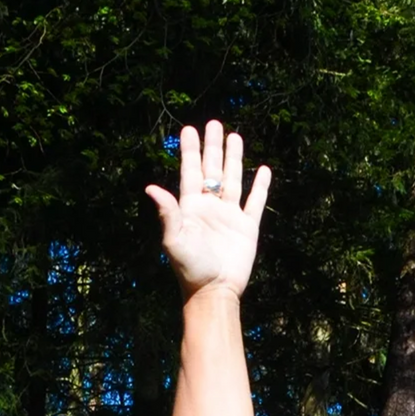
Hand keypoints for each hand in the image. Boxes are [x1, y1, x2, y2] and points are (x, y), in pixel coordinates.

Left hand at [145, 120, 269, 303]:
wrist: (214, 291)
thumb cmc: (190, 269)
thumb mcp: (174, 240)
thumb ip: (167, 213)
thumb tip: (151, 187)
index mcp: (191, 208)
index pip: (191, 172)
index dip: (189, 151)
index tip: (188, 129)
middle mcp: (210, 208)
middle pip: (212, 170)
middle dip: (212, 147)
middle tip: (213, 124)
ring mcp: (229, 216)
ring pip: (233, 180)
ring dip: (234, 159)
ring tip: (235, 137)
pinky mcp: (247, 228)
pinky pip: (255, 202)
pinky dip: (260, 187)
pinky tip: (263, 170)